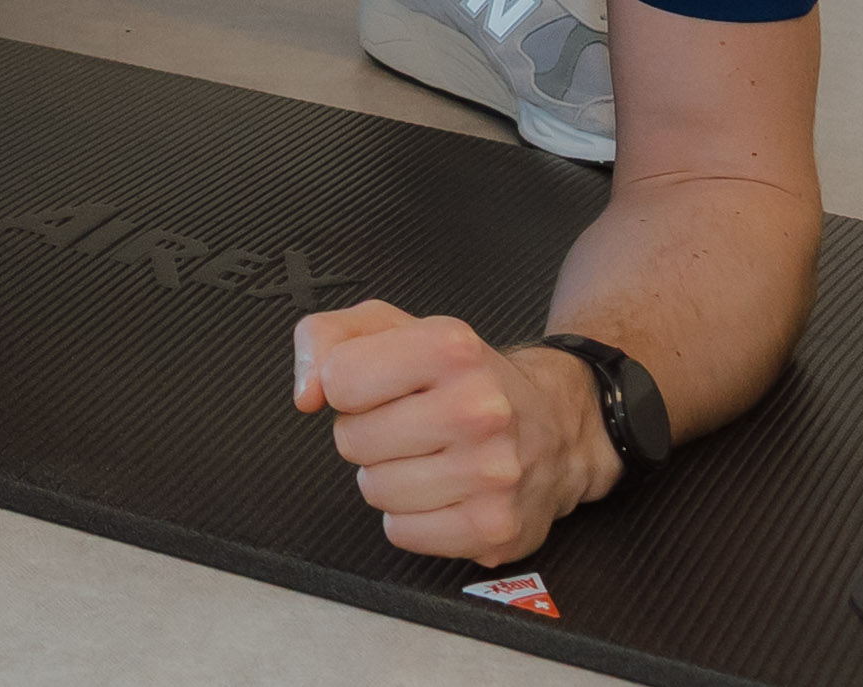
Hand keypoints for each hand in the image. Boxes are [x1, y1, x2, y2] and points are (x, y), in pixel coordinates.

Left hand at [292, 305, 610, 565]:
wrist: (555, 427)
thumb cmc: (463, 377)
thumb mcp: (393, 328)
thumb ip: (326, 337)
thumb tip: (306, 394)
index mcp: (450, 346)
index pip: (340, 379)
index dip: (347, 386)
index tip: (379, 386)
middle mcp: (478, 407)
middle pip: (352, 441)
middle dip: (368, 434)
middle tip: (410, 425)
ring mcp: (492, 472)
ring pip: (374, 490)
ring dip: (388, 477)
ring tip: (429, 456)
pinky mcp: (495, 527)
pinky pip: (402, 533)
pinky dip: (411, 518)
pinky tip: (442, 492)